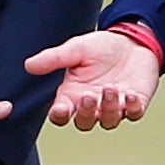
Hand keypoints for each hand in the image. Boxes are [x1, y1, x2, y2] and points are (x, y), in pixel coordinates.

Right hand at [26, 30, 160, 129]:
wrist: (133, 41)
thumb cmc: (102, 48)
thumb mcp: (76, 48)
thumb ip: (54, 58)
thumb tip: (29, 65)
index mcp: (73, 94)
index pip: (61, 114)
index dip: (59, 115)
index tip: (60, 109)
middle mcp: (93, 105)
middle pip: (84, 122)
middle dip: (86, 112)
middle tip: (89, 95)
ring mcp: (114, 107)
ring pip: (108, 122)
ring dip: (109, 108)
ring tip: (111, 88)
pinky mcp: (135, 104)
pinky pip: (134, 114)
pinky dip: (133, 108)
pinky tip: (130, 94)